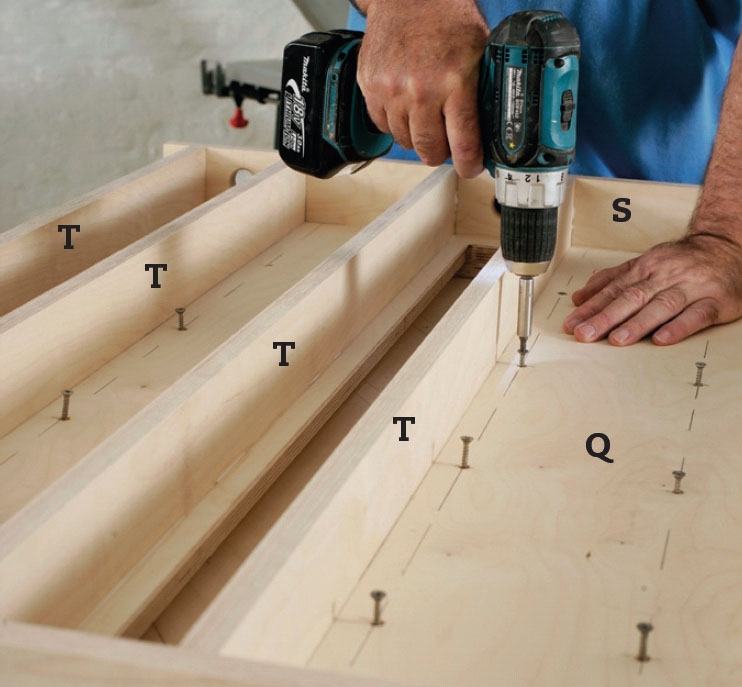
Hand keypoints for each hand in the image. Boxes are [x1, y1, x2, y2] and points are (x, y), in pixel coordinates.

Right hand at [355, 0, 488, 176]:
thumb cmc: (446, 19)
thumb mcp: (479, 53)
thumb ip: (481, 93)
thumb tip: (487, 130)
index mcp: (454, 82)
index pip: (463, 143)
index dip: (469, 164)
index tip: (471, 168)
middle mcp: (420, 91)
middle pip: (429, 150)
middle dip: (441, 153)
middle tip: (447, 146)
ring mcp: (391, 90)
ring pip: (405, 141)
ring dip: (417, 137)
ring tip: (426, 121)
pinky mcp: (370, 87)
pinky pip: (383, 125)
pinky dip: (395, 124)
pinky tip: (406, 109)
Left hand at [562, 233, 741, 344]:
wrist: (727, 246)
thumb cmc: (681, 261)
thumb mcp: (644, 263)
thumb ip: (611, 280)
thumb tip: (580, 296)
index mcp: (645, 269)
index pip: (612, 291)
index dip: (591, 308)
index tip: (571, 323)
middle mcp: (664, 277)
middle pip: (631, 298)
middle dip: (605, 318)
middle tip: (585, 334)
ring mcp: (690, 288)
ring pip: (661, 306)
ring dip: (637, 324)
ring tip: (617, 339)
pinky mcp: (715, 301)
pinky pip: (696, 315)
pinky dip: (678, 327)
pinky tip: (661, 339)